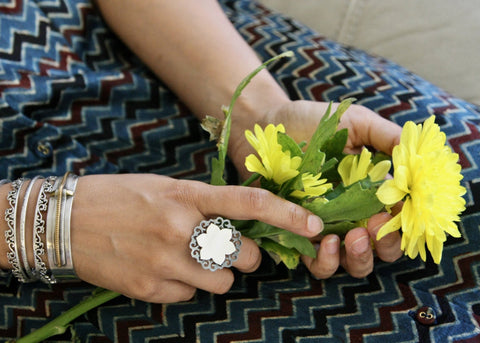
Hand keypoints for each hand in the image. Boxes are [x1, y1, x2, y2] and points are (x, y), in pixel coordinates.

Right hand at [71, 174, 322, 302]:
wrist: (65, 219)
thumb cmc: (119, 196)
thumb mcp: (164, 187)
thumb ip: (202, 204)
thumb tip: (237, 225)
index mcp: (185, 194)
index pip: (247, 203)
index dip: (286, 214)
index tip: (313, 225)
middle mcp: (179, 227)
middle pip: (243, 254)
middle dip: (244, 255)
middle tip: (228, 248)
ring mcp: (163, 261)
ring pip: (221, 281)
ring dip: (214, 273)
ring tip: (188, 259)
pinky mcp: (148, 288)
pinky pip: (188, 296)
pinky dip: (183, 286)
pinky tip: (161, 269)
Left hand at [229, 99, 403, 277]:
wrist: (267, 125)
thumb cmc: (311, 122)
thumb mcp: (356, 123)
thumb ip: (388, 138)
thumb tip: (419, 162)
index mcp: (370, 192)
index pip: (397, 220)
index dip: (403, 223)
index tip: (396, 212)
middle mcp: (351, 215)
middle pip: (380, 248)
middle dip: (384, 245)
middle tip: (372, 229)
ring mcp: (325, 227)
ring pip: (351, 262)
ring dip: (358, 258)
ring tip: (351, 238)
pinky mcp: (297, 234)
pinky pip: (315, 261)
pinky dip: (325, 260)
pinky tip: (325, 241)